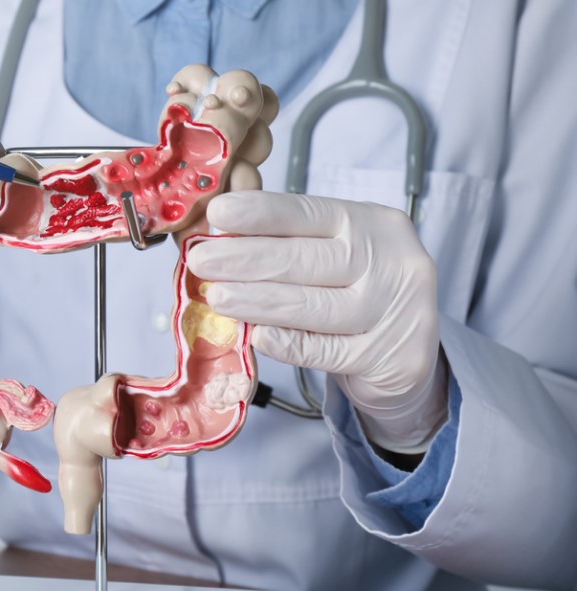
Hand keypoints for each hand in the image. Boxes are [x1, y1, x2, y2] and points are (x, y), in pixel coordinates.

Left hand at [187, 191, 447, 450]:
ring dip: (257, 302)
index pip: (310, 213)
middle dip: (246, 259)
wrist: (408, 357)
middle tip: (201, 262)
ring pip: (314, 306)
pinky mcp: (391, 357)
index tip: (217, 212)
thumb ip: (286, 241)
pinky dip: (288, 344)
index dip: (261, 213)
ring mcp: (396, 311)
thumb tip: (222, 227)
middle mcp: (391, 261)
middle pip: (308, 259)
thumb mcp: (331, 255)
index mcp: (372, 224)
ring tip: (216, 297)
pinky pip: (327, 351)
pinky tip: (257, 337)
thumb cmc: (354, 295)